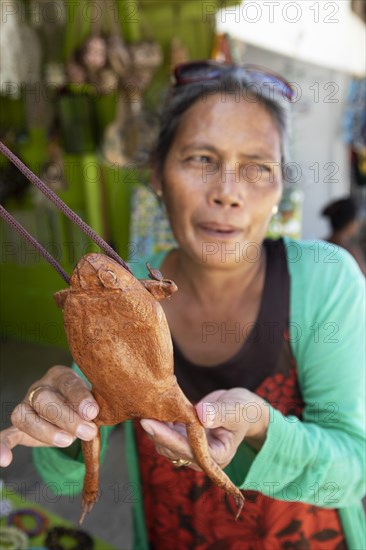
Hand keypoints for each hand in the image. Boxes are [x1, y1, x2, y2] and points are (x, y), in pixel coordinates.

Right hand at [0, 365, 98, 466]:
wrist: (71, 409)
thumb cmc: (82, 403)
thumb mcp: (91, 400)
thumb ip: (90, 406)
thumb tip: (92, 415)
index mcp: (59, 376)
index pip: (68, 383)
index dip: (80, 398)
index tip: (93, 412)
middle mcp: (39, 388)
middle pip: (44, 399)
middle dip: (67, 418)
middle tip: (87, 432)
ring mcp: (26, 406)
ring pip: (26, 417)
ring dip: (47, 432)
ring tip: (68, 441)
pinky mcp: (19, 427)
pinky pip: (7, 435)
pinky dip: (2, 446)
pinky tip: (4, 460)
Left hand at [140, 388, 269, 469]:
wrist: (242, 409)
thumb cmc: (244, 411)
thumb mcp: (235, 410)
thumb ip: (219, 413)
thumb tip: (201, 415)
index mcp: (217, 455)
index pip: (188, 450)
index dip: (167, 438)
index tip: (149, 424)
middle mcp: (202, 456)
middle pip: (172, 448)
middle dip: (156, 432)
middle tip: (141, 413)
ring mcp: (192, 447)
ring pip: (166, 441)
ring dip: (156, 425)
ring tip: (147, 406)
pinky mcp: (184, 437)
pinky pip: (167, 431)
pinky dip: (161, 418)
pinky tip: (158, 402)